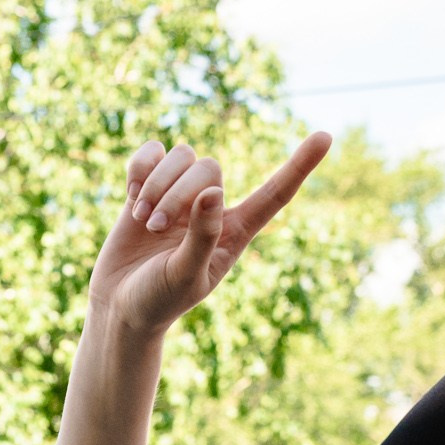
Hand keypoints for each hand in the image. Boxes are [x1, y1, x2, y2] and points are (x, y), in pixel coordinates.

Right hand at [87, 133, 332, 339]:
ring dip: (156, 184)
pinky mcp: (147, 189)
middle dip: (177, 193)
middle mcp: (211, 209)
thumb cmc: (159, 301)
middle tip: (156, 227)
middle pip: (208, 169)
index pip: (275, 194)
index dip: (300, 166)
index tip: (325, 137)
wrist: (118, 306)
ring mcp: (179, 196)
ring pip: (181, 156)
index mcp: (234, 232)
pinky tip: (131, 194)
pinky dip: (140, 167)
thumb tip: (214, 192)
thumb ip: (203, 236)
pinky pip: (152, 154)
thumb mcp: (186, 275)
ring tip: (143, 218)